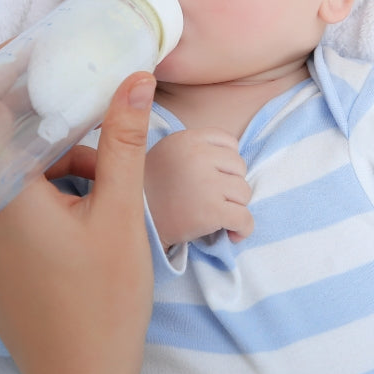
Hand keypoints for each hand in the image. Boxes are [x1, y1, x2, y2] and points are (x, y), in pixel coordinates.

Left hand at [0, 72, 155, 373]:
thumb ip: (122, 140)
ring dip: (50, 161)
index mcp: (0, 196)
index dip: (0, 75)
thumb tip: (134, 78)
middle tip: (84, 101)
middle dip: (43, 121)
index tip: (35, 53)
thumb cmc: (102, 301)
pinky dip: (41, 191)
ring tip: (105, 176)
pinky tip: (87, 206)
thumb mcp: (120, 212)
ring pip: (6, 175)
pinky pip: (6, 205)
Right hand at [145, 127, 253, 246]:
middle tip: (209, 200)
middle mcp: (197, 156)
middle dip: (230, 185)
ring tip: (214, 216)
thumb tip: (232, 157)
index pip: (228, 142)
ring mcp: (205, 183)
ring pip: (244, 193)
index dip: (225, 163)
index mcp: (186, 139)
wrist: (129, 226)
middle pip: (239, 166)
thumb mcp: (165, 154)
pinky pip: (244, 219)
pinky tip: (231, 234)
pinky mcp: (211, 211)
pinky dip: (242, 229)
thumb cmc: (147, 193)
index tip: (212, 178)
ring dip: (235, 207)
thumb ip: (194, 150)